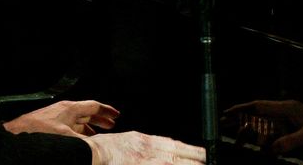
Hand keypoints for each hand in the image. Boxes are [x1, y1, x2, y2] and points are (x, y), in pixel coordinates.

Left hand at [3, 100, 118, 136]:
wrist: (16, 134)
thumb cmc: (38, 131)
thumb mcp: (67, 138)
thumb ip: (85, 143)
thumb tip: (98, 148)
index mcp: (70, 109)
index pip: (93, 106)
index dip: (106, 111)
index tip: (116, 115)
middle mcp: (64, 111)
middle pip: (87, 113)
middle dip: (100, 119)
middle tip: (112, 124)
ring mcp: (57, 118)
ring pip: (78, 121)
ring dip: (90, 128)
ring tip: (99, 135)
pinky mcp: (50, 126)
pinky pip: (70, 128)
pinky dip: (79, 133)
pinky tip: (80, 141)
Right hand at [84, 131, 206, 164]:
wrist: (93, 154)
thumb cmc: (108, 149)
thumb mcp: (131, 139)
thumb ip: (148, 145)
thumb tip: (162, 148)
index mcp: (148, 142)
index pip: (177, 145)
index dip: (193, 150)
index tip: (205, 153)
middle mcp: (151, 153)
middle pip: (181, 158)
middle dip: (196, 160)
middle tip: (209, 161)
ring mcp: (148, 164)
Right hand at [222, 99, 302, 153]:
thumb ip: (290, 141)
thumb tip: (271, 149)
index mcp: (287, 108)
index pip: (259, 106)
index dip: (242, 108)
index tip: (227, 112)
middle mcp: (284, 112)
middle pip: (257, 114)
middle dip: (240, 119)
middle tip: (224, 124)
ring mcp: (287, 121)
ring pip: (263, 125)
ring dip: (250, 131)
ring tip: (238, 140)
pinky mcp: (291, 130)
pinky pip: (272, 133)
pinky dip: (262, 139)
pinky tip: (258, 145)